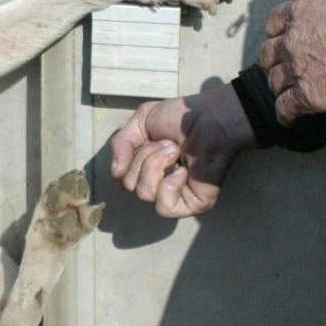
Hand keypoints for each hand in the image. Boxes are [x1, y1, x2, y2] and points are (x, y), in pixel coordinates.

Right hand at [109, 84, 255, 219]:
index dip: (129, 157)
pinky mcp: (192, 205)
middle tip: (168, 143)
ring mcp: (176, 196)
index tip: (148, 140)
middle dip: (145, 157)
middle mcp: (159, 183)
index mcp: (148, 167)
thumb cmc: (180, 118)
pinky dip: (169, 185)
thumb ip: (120, 144)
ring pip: (144, 194)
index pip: (122, 177)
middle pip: (130, 184)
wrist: (209, 119)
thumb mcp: (140, 121)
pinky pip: (164, 207)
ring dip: (157, 165)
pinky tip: (183, 171)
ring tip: (176, 151)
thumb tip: (116, 173)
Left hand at [258, 0, 325, 124]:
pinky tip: (289, 117)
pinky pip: (286, 107)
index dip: (278, 32)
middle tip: (282, 66)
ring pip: (275, 81)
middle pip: (268, 54)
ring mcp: (297, 69)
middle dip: (273, 61)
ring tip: (286, 92)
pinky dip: (285, 114)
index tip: (283, 37)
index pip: (274, 22)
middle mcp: (292, 41)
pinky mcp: (307, 95)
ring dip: (279, 86)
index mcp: (300, 12)